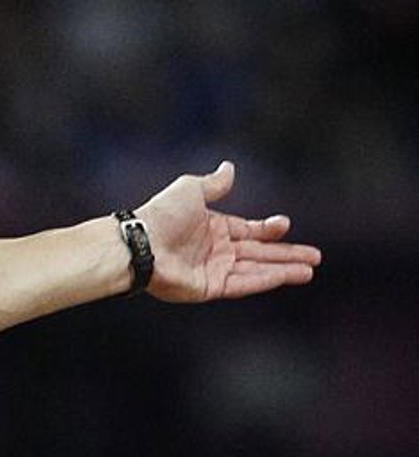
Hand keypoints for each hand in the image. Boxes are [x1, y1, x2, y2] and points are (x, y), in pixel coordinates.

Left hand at [133, 159, 320, 303]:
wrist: (141, 243)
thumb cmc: (161, 214)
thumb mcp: (191, 189)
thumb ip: (214, 184)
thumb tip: (229, 168)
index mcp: (213, 228)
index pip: (249, 231)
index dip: (268, 230)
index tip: (285, 225)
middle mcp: (216, 252)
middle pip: (260, 254)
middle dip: (288, 255)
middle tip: (314, 258)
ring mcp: (213, 271)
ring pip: (257, 271)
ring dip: (283, 270)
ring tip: (309, 271)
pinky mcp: (209, 288)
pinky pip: (243, 284)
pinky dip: (265, 280)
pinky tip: (285, 276)